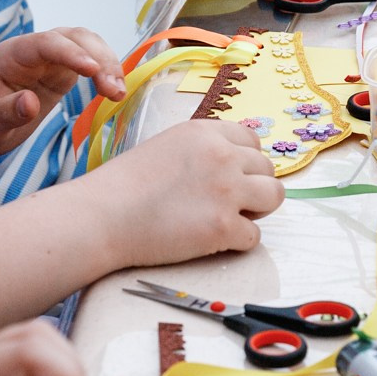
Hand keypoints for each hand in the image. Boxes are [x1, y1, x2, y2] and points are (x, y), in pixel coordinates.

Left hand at [0, 29, 124, 160]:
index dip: (71, 53)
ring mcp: (49, 61)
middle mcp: (33, 52)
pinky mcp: (60, 74)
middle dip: (99, 57)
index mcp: (10, 56)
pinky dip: (106, 73)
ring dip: (108, 63)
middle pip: (74, 37)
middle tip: (114, 91)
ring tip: (118, 94)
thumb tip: (31, 103)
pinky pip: (90, 62)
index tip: (93, 71)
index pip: (45, 43)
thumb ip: (3, 114)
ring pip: (87, 45)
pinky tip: (115, 92)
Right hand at [88, 119, 283, 265]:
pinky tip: (210, 241)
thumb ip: (201, 152)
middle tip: (226, 204)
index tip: (233, 177)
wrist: (102, 217)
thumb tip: (231, 167)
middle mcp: (222, 156)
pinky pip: (254, 236)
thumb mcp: (166, 148)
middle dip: (253, 188)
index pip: (253, 141)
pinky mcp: (223, 227)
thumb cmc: (123, 188)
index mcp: (205, 133)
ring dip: (256, 211)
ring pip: (274, 197)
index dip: (246, 163)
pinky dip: (237, 243)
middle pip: (268, 170)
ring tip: (227, 219)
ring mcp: (226, 191)